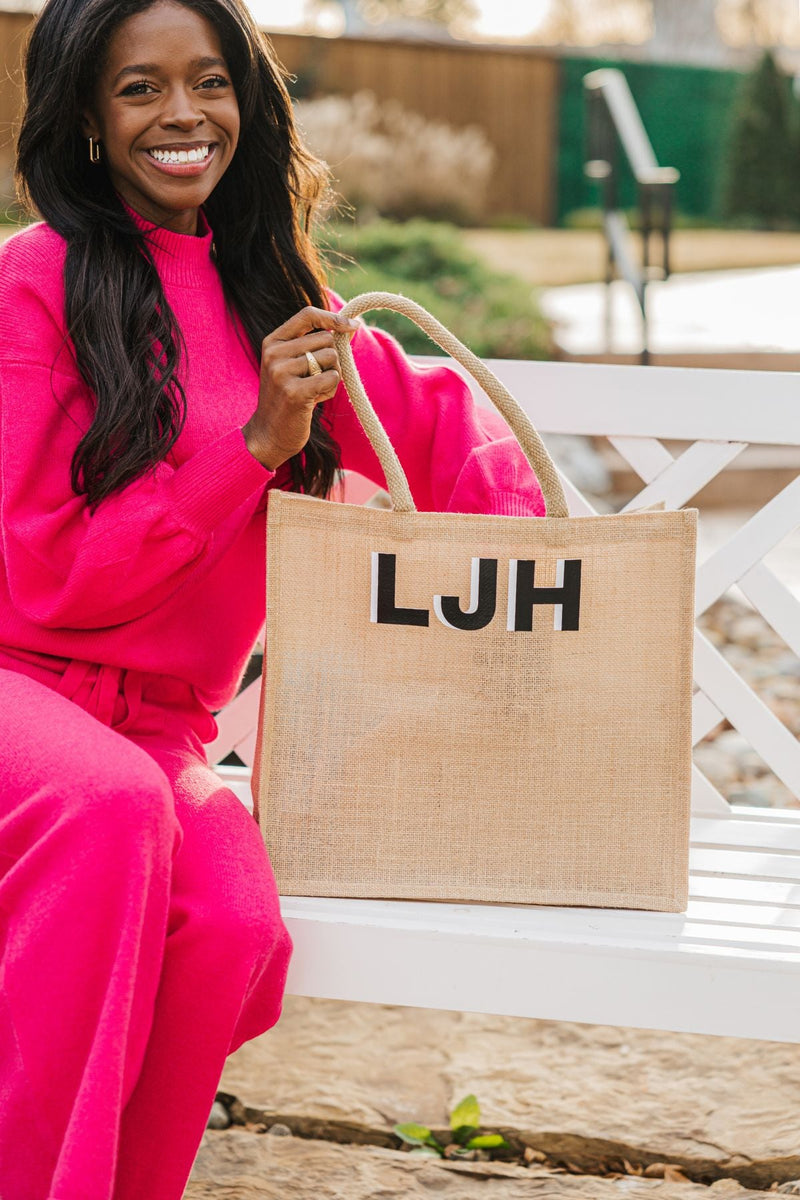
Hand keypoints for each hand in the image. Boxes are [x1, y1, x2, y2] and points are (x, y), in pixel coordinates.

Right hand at [242, 307, 357, 470]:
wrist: (268, 434)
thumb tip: (350, 327)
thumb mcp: (291, 365)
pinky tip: (314, 401)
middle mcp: (274, 353)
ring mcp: (282, 372)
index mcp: (272, 342)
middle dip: (331, 359)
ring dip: (331, 377)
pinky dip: (330, 390)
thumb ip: (312, 345)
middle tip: (316, 379)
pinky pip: (332, 378)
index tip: (352, 326)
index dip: (333, 318)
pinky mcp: (294, 392)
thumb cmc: (287, 398)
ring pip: (331, 358)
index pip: (307, 315)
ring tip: (313, 391)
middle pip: (326, 339)